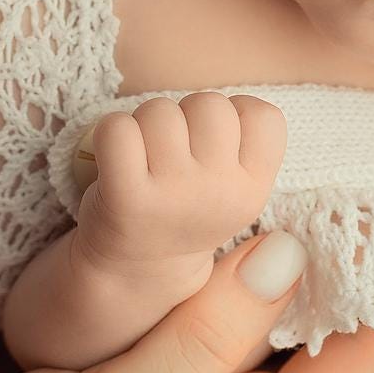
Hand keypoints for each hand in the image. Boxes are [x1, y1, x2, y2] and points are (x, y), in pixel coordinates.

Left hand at [71, 91, 287, 292]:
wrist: (137, 269)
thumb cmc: (186, 208)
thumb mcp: (234, 189)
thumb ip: (244, 145)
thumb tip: (232, 104)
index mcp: (254, 190)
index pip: (262, 115)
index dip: (233, 115)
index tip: (213, 142)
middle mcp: (221, 192)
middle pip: (209, 104)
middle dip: (185, 115)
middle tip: (172, 150)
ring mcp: (175, 193)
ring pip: (161, 110)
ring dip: (145, 123)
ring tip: (144, 156)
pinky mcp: (127, 195)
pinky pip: (117, 128)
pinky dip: (110, 132)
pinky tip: (116, 157)